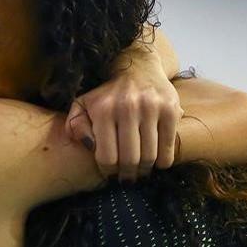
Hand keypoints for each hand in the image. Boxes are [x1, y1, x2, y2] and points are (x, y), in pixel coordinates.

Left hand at [66, 42, 181, 180]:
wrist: (139, 68)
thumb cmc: (108, 94)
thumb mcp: (84, 104)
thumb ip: (76, 125)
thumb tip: (87, 146)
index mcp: (103, 109)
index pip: (107, 157)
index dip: (109, 172)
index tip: (111, 174)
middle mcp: (127, 107)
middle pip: (129, 160)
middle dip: (128, 175)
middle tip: (128, 179)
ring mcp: (151, 108)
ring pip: (149, 157)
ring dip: (145, 170)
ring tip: (141, 171)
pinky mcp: (170, 110)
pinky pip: (167, 148)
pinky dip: (163, 162)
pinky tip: (157, 161)